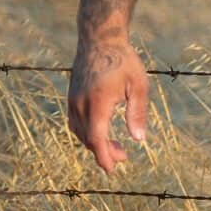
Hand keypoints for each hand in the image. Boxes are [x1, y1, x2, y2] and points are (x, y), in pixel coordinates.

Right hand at [68, 36, 149, 173]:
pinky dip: (88, 132)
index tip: (112, 170)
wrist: (100, 40)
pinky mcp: (71, 97)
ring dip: (95, 143)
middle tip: (124, 157)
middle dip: (104, 152)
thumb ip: (137, 113)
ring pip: (79, 132)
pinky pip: (76, 122)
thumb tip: (138, 139)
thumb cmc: (124, 61)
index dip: (103, 157)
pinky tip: (102, 132)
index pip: (96, 138)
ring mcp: (73, 100)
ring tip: (116, 147)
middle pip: (88, 139)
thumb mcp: (138, 85)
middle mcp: (80, 104)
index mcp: (97, 102)